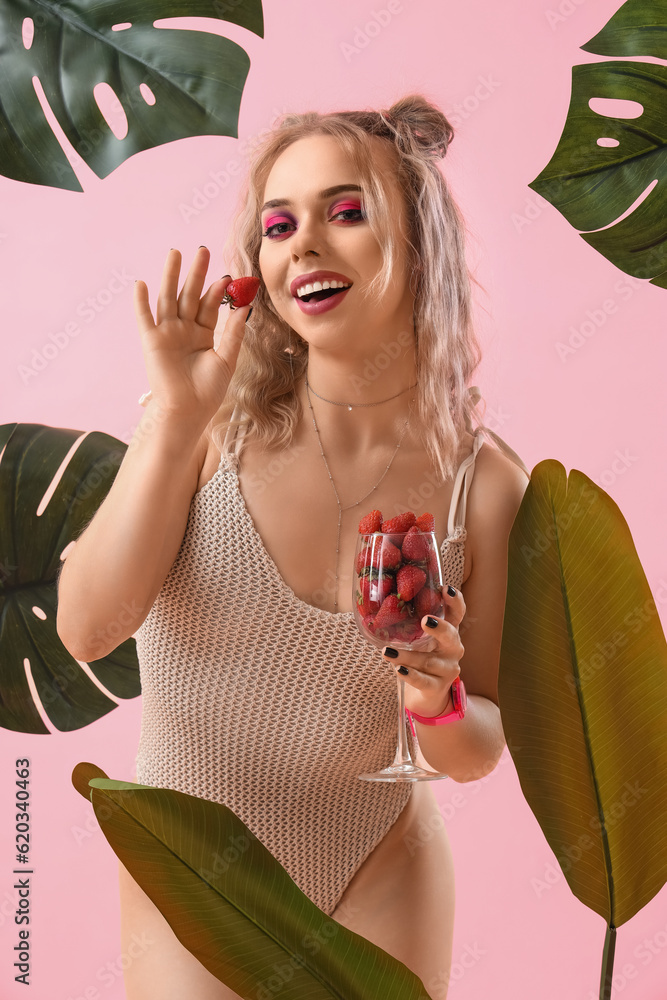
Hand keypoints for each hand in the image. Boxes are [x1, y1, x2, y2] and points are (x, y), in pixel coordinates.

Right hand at [134, 247, 254, 427]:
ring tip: (175, 253)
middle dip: (196, 273)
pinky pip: (145, 319)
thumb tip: (245, 306)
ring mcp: (167, 334)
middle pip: (189, 295)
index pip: (210, 306)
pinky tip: (140, 284)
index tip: (229, 277)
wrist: (189, 411)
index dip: (218, 291)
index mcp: (203, 334)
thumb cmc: (208, 390)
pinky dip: (141, 302)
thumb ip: (233, 332)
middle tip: (202, 250)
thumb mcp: (226, 358)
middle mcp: (184, 330)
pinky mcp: (151, 342)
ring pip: (169, 299)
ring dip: (170, 276)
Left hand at [381, 585, 465, 717]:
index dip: (454, 601)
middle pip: (451, 636)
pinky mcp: (437, 687)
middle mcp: (453, 649)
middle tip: (425, 620)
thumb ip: (409, 622)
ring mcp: (447, 669)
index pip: (457, 614)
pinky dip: (410, 675)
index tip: (445, 588)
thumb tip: (379, 599)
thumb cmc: (421, 657)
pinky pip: (423, 680)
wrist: (427, 694)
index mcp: (449, 632)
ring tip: (387, 652)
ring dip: (407, 656)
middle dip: (439, 628)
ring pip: (428, 661)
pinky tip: (398, 670)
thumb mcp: (419, 639)